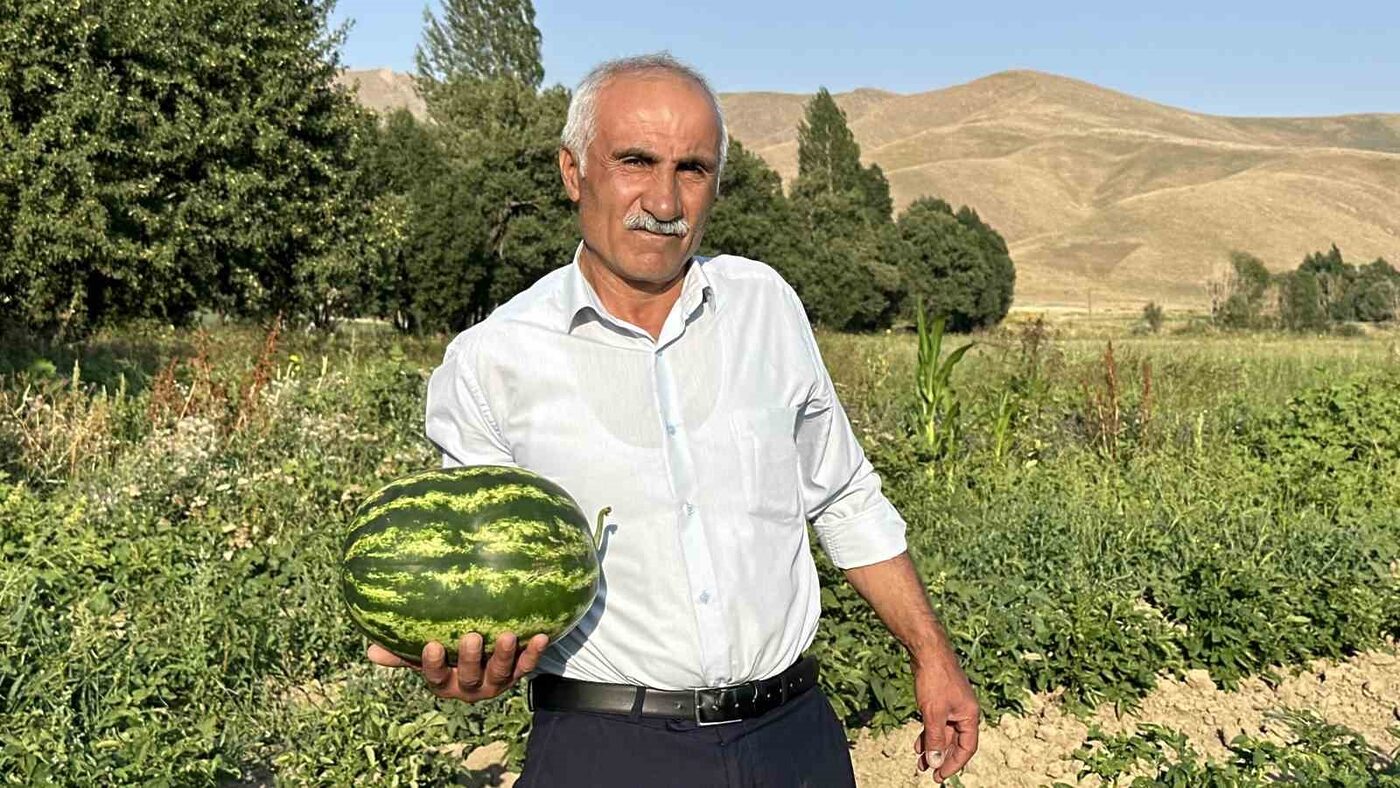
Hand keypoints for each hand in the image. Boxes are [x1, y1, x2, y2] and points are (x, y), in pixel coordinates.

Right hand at [366, 632, 549, 702]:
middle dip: (470, 659)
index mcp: (445, 682)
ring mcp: (495, 682)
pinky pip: (527, 665)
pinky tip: (540, 635)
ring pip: (500, 673)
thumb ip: (401, 652)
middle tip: (470, 637)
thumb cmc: (448, 653)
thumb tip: (369, 651)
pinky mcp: (517, 674)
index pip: (435, 677)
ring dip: (503, 655)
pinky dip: (534, 653)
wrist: (488, 660)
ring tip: (506, 635)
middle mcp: (470, 687)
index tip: (431, 646)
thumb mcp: (426, 655)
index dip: (433, 664)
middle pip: (470, 677)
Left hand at [912, 651, 979, 781]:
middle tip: (928, 772)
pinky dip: (928, 733)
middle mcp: (964, 712)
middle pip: (955, 742)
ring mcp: (953, 705)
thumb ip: (936, 739)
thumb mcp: (933, 714)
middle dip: (941, 757)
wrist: (927, 651)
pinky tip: (918, 743)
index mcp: (970, 716)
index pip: (967, 748)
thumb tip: (936, 762)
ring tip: (920, 762)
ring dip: (932, 747)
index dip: (954, 764)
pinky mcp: (941, 700)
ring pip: (944, 733)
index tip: (940, 776)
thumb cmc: (935, 679)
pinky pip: (937, 723)